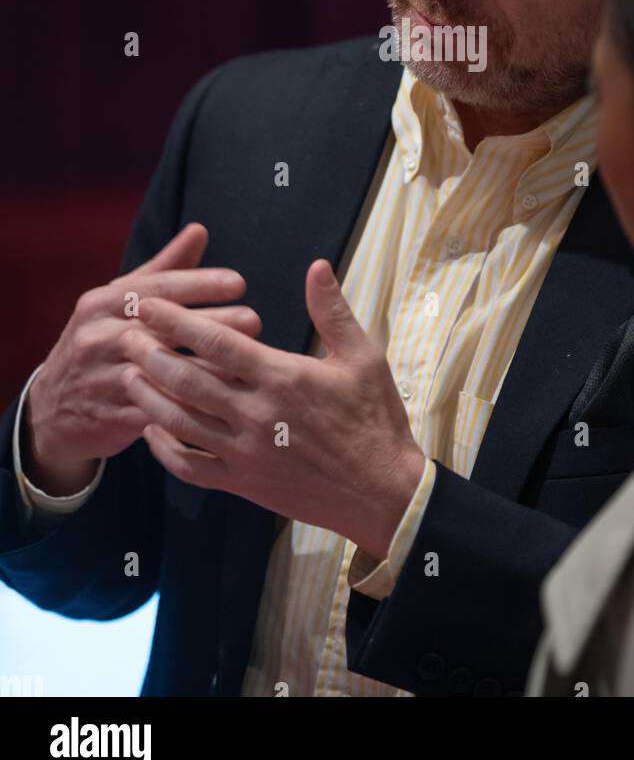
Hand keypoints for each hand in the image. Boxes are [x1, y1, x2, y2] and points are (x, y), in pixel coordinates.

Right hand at [25, 224, 260, 493]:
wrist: (52, 406)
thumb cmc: (100, 340)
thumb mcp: (119, 301)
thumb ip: (164, 268)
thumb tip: (199, 230)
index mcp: (101, 303)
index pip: (156, 289)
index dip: (198, 284)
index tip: (238, 283)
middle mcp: (97, 337)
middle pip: (162, 328)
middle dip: (211, 324)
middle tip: (254, 319)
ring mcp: (101, 379)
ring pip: (162, 372)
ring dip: (208, 367)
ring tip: (247, 361)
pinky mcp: (110, 417)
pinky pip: (157, 410)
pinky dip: (191, 406)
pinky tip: (224, 401)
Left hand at [120, 259, 425, 559]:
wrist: (381, 492)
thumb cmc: (375, 420)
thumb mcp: (363, 357)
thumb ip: (332, 311)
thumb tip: (316, 266)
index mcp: (282, 377)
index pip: (216, 343)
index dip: (176, 320)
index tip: (149, 302)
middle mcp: (255, 415)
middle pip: (186, 380)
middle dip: (150, 353)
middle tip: (125, 334)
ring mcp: (244, 453)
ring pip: (180, 422)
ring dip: (149, 396)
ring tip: (128, 373)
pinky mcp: (243, 483)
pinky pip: (190, 467)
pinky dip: (164, 448)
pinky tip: (152, 430)